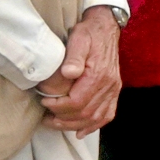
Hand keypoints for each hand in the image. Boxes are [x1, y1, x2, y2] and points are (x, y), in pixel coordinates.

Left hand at [38, 7, 121, 136]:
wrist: (106, 27)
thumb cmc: (89, 33)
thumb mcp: (78, 38)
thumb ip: (73, 56)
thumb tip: (68, 73)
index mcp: (99, 74)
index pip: (77, 102)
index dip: (59, 107)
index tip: (44, 102)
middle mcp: (109, 85)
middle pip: (85, 113)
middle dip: (63, 119)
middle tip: (45, 117)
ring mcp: (113, 89)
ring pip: (95, 118)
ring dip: (74, 125)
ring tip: (56, 123)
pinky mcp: (114, 91)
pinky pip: (107, 115)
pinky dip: (94, 126)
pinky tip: (81, 131)